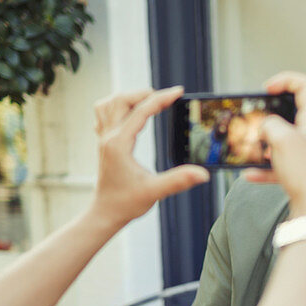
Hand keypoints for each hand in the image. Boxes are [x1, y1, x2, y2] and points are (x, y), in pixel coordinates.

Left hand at [90, 86, 208, 229]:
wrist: (105, 213)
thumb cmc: (126, 203)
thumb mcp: (155, 192)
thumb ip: (179, 181)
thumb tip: (203, 174)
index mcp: (119, 144)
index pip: (141, 111)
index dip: (162, 99)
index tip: (178, 92)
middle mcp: (109, 137)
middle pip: (121, 100)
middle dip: (145, 93)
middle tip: (167, 97)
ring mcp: (103, 139)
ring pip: (109, 103)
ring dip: (129, 97)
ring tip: (149, 100)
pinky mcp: (104, 143)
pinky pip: (103, 114)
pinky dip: (116, 106)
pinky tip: (128, 112)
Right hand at [244, 72, 305, 220]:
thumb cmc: (305, 172)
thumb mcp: (281, 139)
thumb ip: (269, 125)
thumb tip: (266, 128)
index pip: (305, 86)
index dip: (285, 80)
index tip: (266, 89)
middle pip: (294, 114)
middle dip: (272, 117)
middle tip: (257, 121)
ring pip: (286, 140)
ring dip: (268, 143)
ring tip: (254, 149)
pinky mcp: (304, 173)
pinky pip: (282, 165)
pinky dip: (266, 168)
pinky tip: (250, 174)